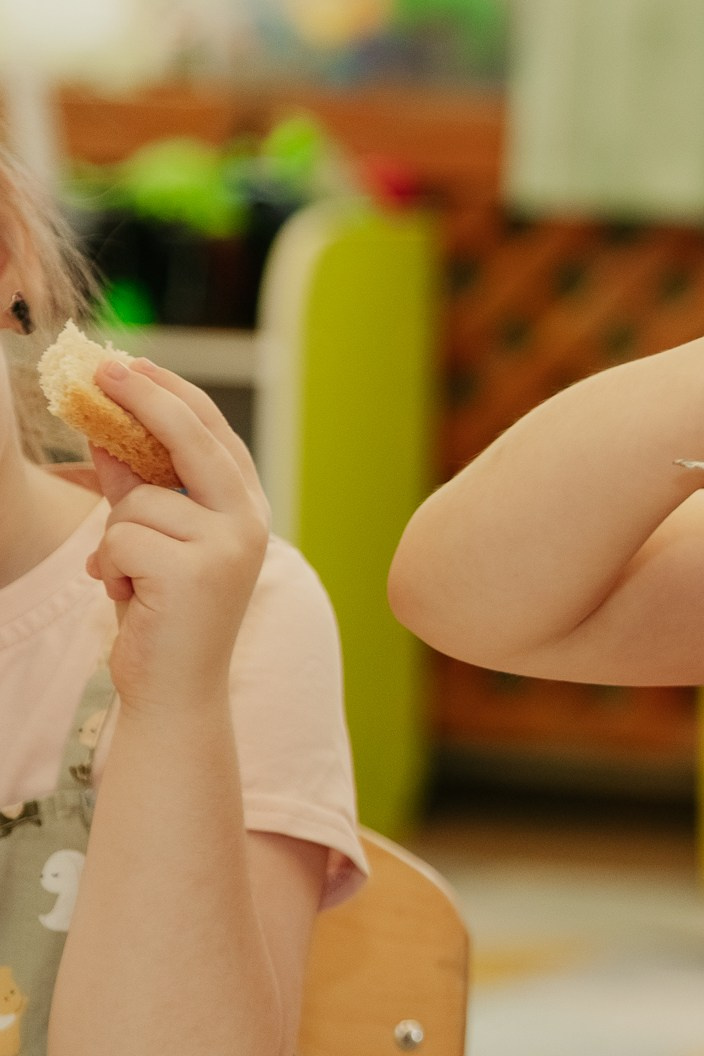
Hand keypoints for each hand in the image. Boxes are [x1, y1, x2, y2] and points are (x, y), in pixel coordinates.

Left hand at [82, 360, 269, 713]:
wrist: (177, 689)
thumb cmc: (164, 614)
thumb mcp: (152, 541)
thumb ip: (137, 489)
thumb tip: (105, 431)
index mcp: (246, 511)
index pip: (214, 434)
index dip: (171, 395)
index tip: (130, 365)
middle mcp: (248, 523)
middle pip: (192, 439)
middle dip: (144, 400)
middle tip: (102, 370)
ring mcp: (228, 547)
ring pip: (138, 501)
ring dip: (116, 537)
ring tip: (130, 578)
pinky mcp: (195, 572)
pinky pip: (123, 536)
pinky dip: (111, 566)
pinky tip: (128, 596)